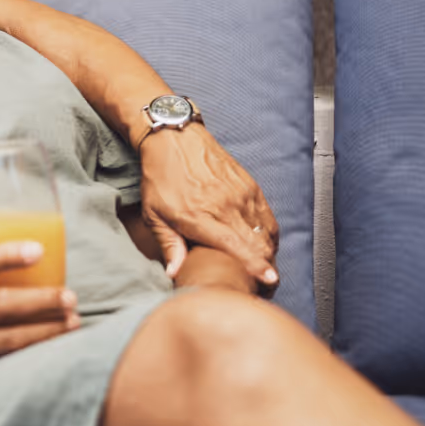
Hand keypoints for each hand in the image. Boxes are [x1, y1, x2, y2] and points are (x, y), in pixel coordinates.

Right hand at [0, 242, 78, 393]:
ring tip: (73, 322)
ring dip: (44, 331)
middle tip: (70, 296)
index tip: (37, 249)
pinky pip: (2, 361)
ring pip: (6, 340)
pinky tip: (53, 347)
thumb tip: (15, 264)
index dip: (4, 256)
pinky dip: (30, 353)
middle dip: (39, 302)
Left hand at [139, 125, 278, 287]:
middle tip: (263, 287)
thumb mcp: (154, 214)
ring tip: (264, 270)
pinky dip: (270, 235)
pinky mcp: (250, 186)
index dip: (255, 267)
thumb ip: (169, 245)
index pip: (236, 247)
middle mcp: (225, 206)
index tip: (269, 281)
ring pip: (266, 233)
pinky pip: (268, 217)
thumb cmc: (161, 177)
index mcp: (200, 217)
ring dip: (268, 254)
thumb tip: (175, 274)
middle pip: (257, 245)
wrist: (175, 138)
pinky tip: (264, 246)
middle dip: (265, 269)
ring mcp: (241, 195)